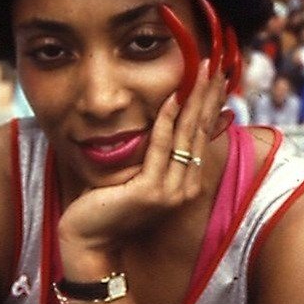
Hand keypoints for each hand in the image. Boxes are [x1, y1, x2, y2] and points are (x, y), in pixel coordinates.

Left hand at [58, 59, 227, 275]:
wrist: (90, 240)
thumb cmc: (110, 206)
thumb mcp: (139, 176)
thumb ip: (157, 155)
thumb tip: (168, 126)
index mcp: (185, 184)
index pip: (201, 136)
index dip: (208, 104)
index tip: (213, 76)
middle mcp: (185, 188)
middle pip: (200, 132)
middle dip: (207, 96)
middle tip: (213, 63)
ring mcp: (170, 191)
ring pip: (186, 136)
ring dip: (194, 100)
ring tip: (201, 71)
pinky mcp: (150, 192)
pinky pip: (161, 148)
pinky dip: (166, 121)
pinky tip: (172, 98)